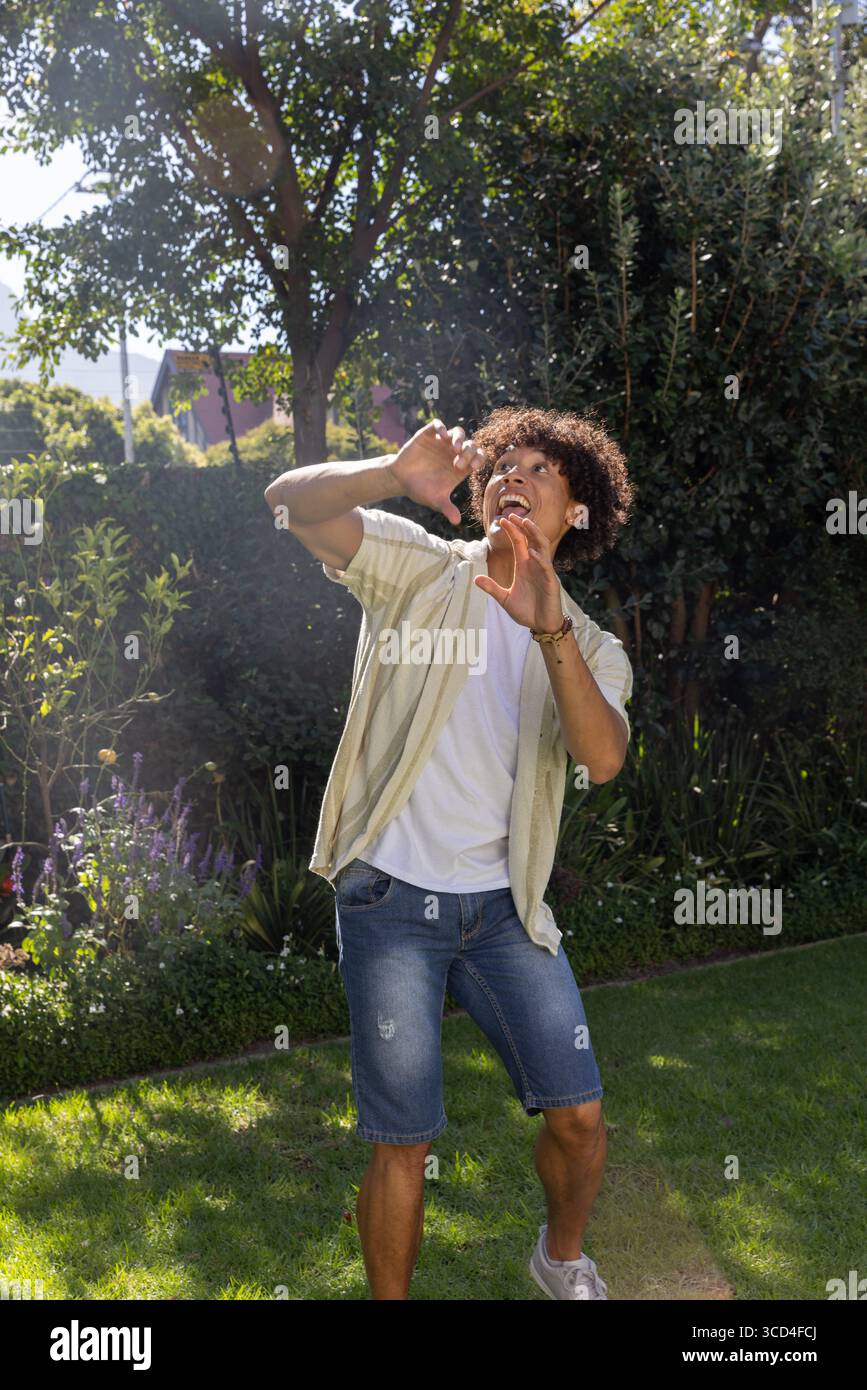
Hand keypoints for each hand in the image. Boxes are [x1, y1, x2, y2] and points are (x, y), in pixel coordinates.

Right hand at [388, 419, 485, 524]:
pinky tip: (441, 436)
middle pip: (471, 444)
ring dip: (459, 438)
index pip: (478, 457)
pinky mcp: (428, 435)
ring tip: (454, 449)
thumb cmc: (420, 490)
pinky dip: (442, 427)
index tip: (471, 468)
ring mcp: (441, 443)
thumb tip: (457, 522)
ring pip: (458, 432)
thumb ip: (447, 508)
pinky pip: (438, 425)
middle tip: (458, 463)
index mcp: (460, 466)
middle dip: (469, 452)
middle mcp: (453, 452)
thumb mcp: (435, 500)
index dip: (478, 459)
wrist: (400, 480)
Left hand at [474, 514, 563, 631]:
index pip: (519, 542)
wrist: (541, 626)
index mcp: (524, 566)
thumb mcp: (505, 599)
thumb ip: (492, 588)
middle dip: (523, 526)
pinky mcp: (551, 583)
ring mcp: (544, 572)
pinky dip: (540, 559)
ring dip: (535, 534)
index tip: (502, 519)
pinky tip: (532, 552)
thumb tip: (475, 579)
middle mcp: (535, 565)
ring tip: (526, 524)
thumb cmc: (526, 611)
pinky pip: (546, 567)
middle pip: (531, 539)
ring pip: (542, 547)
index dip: (512, 530)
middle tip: (511, 515)